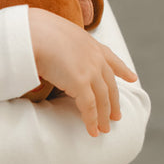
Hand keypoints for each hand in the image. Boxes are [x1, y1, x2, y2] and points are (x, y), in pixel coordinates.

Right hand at [29, 8, 136, 136]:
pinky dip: (92, 121)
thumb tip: (49, 52)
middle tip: (116, 116)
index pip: (111, 58)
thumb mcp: (55, 33)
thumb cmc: (35, 31)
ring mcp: (90, 70)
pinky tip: (93, 131)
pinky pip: (89, 107)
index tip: (131, 78)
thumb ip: (60, 45)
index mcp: (90, 44)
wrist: (32, 32)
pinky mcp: (80, 83)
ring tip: (105, 129)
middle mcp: (94, 57)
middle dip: (114, 102)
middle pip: (110, 85)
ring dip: (104, 116)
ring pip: (102, 99)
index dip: (122, 70)